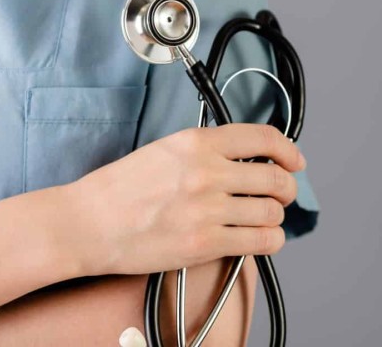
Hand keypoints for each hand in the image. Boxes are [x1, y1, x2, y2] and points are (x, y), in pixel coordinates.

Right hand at [66, 123, 305, 276]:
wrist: (87, 223)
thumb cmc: (120, 189)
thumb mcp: (166, 150)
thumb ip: (207, 151)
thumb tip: (246, 160)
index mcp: (197, 142)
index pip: (263, 138)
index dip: (288, 151)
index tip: (294, 161)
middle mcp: (207, 172)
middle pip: (275, 178)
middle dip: (286, 188)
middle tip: (282, 194)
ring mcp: (207, 209)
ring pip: (271, 212)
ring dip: (275, 216)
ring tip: (265, 218)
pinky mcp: (204, 243)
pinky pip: (258, 241)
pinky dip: (269, 240)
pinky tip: (261, 238)